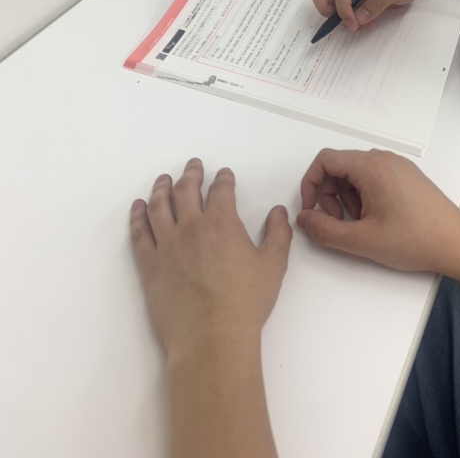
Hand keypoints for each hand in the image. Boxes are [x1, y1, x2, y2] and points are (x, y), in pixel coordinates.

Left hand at [130, 159, 291, 360]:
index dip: (223, 179)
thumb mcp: (273, 265)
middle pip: (186, 190)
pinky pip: (140, 234)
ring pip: (159, 207)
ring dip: (161, 189)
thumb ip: (278, 233)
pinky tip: (138, 208)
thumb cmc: (246, 302)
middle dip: (190, 174)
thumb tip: (278, 211)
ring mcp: (166, 245)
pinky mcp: (149, 266)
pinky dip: (137, 217)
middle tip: (193, 165)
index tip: (224, 174)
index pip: (221, 190)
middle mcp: (191, 226)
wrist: (211, 337)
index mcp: (222, 222)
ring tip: (163, 179)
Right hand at [297, 148, 459, 272]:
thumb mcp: (362, 240)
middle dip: (329, 194)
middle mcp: (384, 158)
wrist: (456, 243)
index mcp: (371, 166)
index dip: (310, 184)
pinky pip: (373, 177)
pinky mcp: (406, 176)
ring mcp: (397, 165)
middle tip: (338, 223)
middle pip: (340, 166)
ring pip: (356, 173)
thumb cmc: (413, 240)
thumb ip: (325, 229)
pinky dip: (364, 196)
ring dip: (347, 197)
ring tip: (360, 225)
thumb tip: (303, 218)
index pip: (325, 160)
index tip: (312, 211)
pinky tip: (376, 220)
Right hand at [307, 0, 432, 31]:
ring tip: (360, 25)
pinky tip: (362, 22)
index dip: (343, 7)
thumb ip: (379, 2)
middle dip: (325, 8)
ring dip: (339, 15)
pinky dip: (344, 16)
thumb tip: (358, 18)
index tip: (353, 24)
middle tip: (344, 22)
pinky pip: (336, 4)